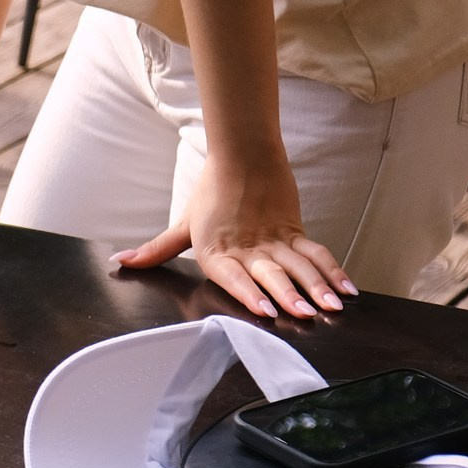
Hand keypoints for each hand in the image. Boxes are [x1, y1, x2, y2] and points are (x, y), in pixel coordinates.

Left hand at [115, 152, 353, 318]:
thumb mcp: (182, 224)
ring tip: (332, 307)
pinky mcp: (294, 231)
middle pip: (272, 273)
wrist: (242, 153)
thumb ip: (155, 251)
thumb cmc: (210, 192)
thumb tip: (119, 263)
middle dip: (290, 295)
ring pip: (300, 265)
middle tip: (306, 314)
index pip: (234, 276)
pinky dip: (334, 271)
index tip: (266, 312)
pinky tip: (348, 291)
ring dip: (318, 287)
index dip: (250, 294)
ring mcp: (274, 240)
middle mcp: (247, 249)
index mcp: (217, 251)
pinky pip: (317, 253)